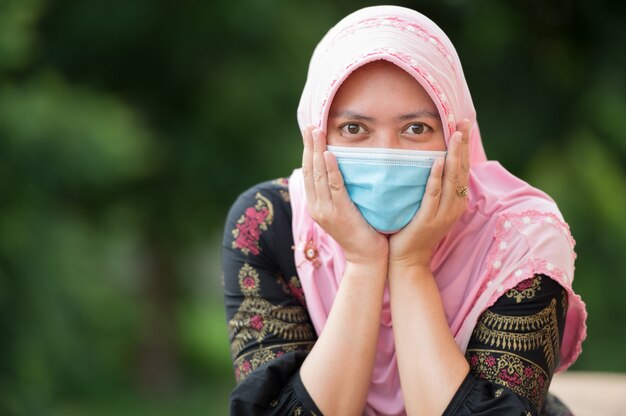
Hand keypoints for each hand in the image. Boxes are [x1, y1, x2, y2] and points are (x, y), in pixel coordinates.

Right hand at [301, 126, 388, 265]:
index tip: (310, 133)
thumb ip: (341, 192)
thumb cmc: (362, 232)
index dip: (308, 151)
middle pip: (310, 170)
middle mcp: (317, 207)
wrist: (367, 258)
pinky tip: (328, 154)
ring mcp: (326, 211)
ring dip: (317, 151)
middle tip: (310, 126)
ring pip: (318, 175)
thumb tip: (344, 170)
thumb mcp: (347, 209)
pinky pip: (334, 187)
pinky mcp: (339, 213)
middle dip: (309, 146)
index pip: (309, 172)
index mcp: (317, 204)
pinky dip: (330, 170)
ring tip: (316, 132)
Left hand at [388, 119, 471, 268]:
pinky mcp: (429, 220)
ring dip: (454, 155)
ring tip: (456, 133)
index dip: (464, 146)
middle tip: (464, 120)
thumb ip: (431, 187)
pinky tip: (437, 161)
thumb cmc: (413, 231)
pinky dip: (436, 177)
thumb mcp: (427, 207)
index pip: (462, 168)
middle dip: (463, 144)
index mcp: (455, 201)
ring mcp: (443, 213)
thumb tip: (427, 162)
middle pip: (461, 169)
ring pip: (451, 179)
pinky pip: (433, 194)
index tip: (464, 124)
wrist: (407, 261)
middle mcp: (454, 206)